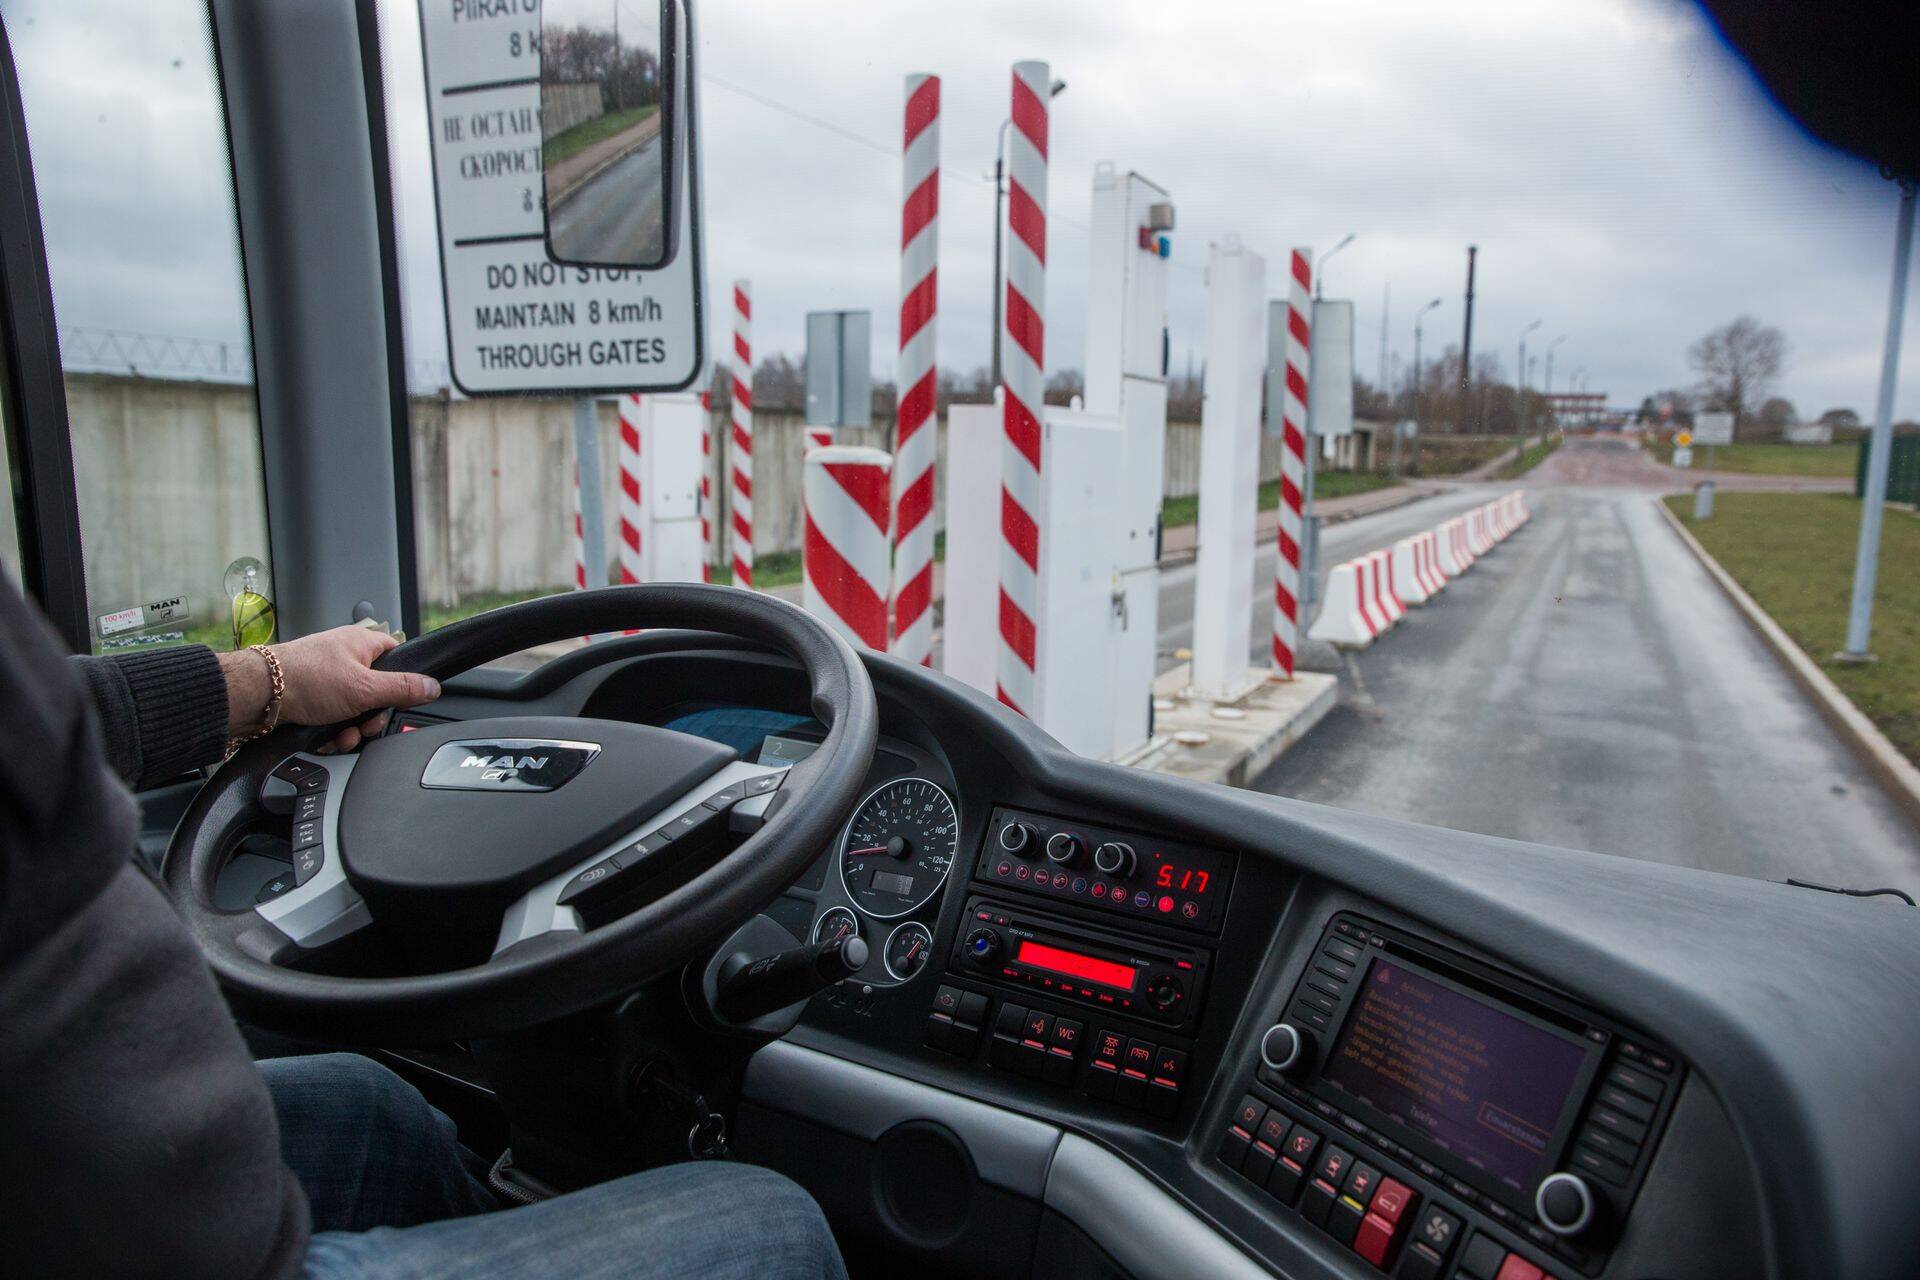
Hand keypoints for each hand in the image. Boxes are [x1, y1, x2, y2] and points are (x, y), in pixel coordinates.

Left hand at [221, 625, 440, 752]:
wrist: (260, 694)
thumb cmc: (305, 678)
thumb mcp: (365, 687)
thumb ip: (402, 688)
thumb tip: (432, 686)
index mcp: (361, 643)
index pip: (397, 656)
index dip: (402, 681)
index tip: (399, 699)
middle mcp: (345, 657)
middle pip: (378, 691)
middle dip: (372, 715)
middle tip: (364, 722)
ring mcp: (327, 677)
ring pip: (355, 708)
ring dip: (353, 727)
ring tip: (342, 733)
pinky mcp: (312, 696)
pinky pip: (335, 716)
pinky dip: (334, 730)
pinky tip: (328, 737)